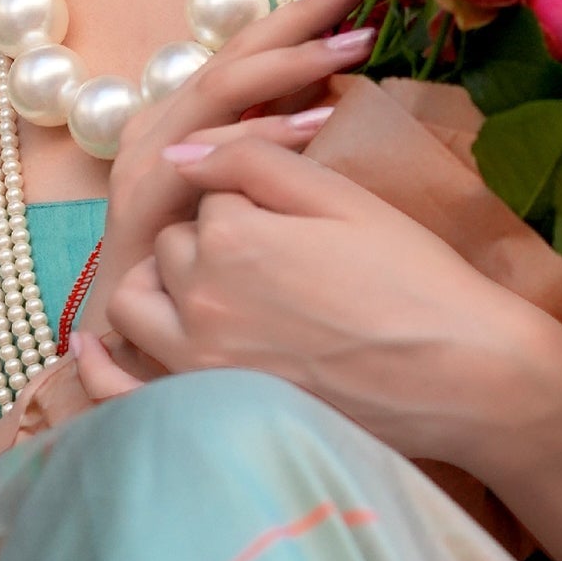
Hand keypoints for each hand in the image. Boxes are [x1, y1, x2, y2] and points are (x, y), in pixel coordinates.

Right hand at [81, 0, 374, 335]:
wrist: (130, 338)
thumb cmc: (200, 272)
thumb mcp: (243, 194)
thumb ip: (272, 145)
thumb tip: (332, 97)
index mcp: (182, 118)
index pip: (245, 52)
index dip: (298, 17)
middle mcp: (159, 127)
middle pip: (234, 54)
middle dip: (299, 18)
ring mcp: (146, 160)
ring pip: (221, 90)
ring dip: (291, 64)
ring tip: (352, 45)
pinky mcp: (143, 200)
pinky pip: (210, 153)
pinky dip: (264, 133)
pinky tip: (315, 121)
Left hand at [102, 138, 560, 463]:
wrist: (464, 375)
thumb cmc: (415, 281)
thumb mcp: (341, 197)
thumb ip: (252, 161)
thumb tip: (183, 150)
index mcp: (230, 234)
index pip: (208, 197)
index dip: (251, 202)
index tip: (295, 221)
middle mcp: (199, 298)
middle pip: (171, 248)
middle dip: (207, 243)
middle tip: (275, 259)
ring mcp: (199, 362)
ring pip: (137, 305)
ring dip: (163, 289)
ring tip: (212, 292)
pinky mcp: (211, 410)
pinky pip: (124, 390)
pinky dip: (105, 368)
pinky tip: (98, 349)